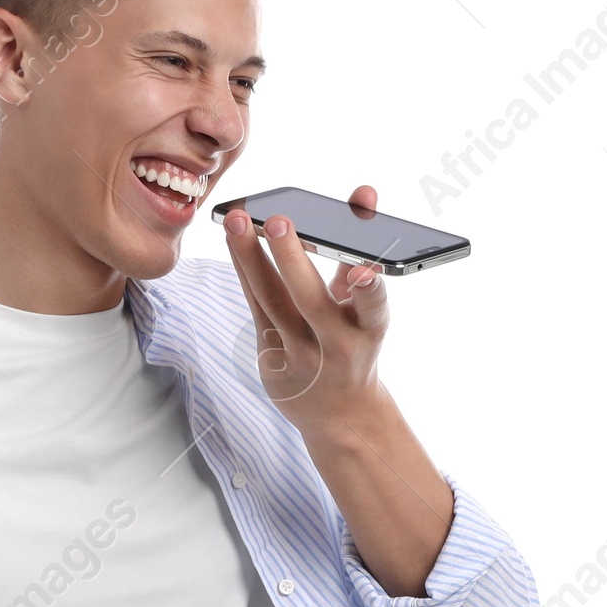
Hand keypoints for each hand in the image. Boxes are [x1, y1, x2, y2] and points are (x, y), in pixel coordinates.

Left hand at [222, 184, 390, 435]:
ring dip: (250, 258)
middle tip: (275, 221)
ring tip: (235, 220)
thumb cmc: (354, 343)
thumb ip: (362, 249)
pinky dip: (244, 270)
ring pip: (271, 301)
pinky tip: (233, 239)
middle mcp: (335, 345)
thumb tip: (364, 192)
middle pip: (310, 301)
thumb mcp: (367, 306)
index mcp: (369, 331)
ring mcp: (298, 354)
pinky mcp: (270, 357)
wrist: (339, 413)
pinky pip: (254, 306)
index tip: (360, 269)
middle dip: (292, 259)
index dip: (367, 289)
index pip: (373, 308)